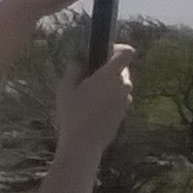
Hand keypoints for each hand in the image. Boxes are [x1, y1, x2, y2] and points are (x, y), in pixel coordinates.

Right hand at [55, 44, 135, 158]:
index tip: (105, 52)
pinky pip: (119, 98)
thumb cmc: (73, 115)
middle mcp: (123, 85)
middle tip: (88, 80)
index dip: (118, 48)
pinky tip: (92, 110)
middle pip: (122, 68)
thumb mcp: (65, 89)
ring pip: (120, 84)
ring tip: (87, 97)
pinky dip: (109, 99)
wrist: (83, 144)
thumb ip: (74, 69)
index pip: (127, 52)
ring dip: (108, 86)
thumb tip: (79, 60)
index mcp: (110, 76)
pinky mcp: (124, 112)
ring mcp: (126, 100)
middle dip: (108, 70)